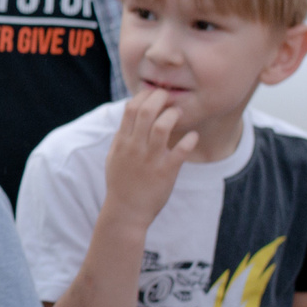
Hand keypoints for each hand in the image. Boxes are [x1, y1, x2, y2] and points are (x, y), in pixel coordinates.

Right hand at [101, 89, 199, 228]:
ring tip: (179, 114)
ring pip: (163, 126)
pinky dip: (190, 140)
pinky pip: (181, 150)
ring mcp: (151, 159)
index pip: (131, 108)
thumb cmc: (120, 184)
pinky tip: (193, 136)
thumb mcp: (113, 158)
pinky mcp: (166, 171)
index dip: (144, 95)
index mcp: (122, 142)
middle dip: (160, 98)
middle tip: (169, 98)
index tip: (154, 94)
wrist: (126, 212)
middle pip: (147, 111)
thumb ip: (121, 137)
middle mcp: (135, 147)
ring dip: (174, 115)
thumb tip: (129, 117)